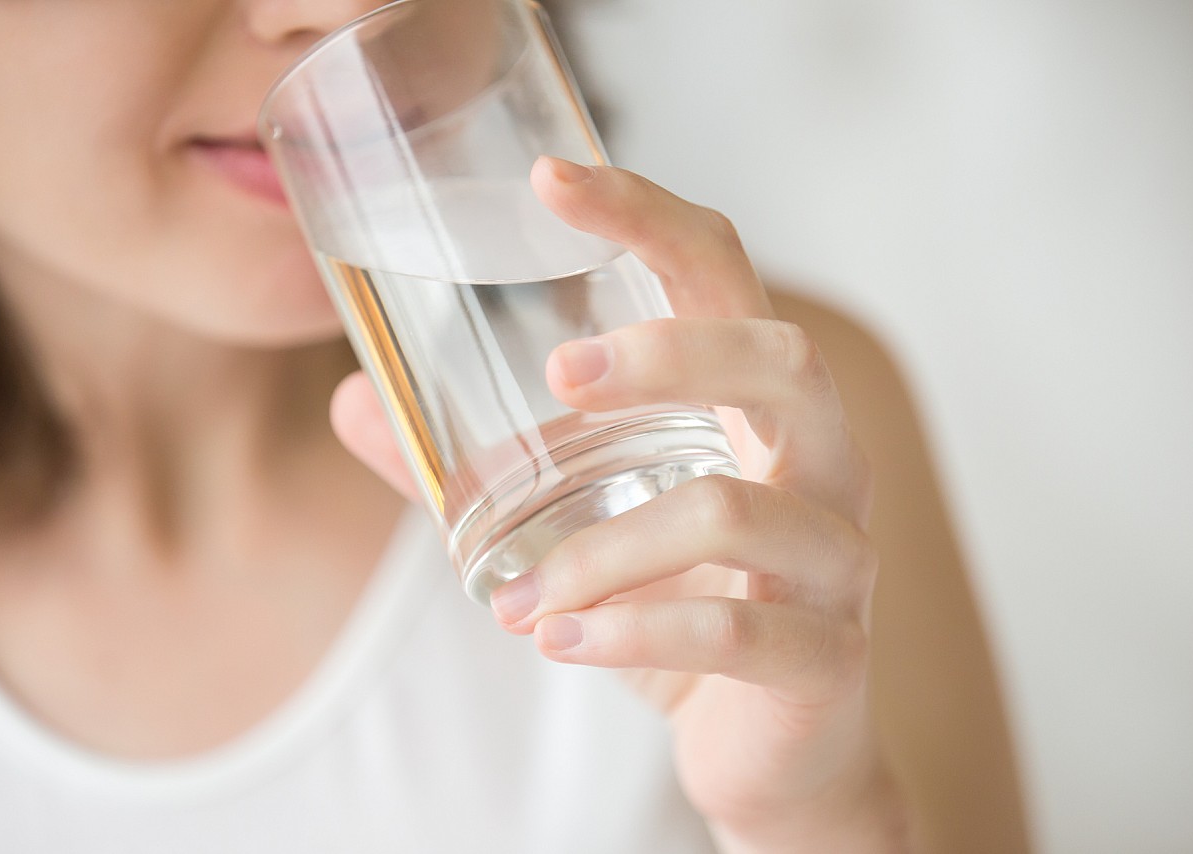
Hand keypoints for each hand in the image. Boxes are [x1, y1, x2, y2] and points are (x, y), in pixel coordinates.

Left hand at [332, 157, 910, 851]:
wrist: (769, 754)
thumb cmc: (680, 611)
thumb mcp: (578, 528)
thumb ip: (477, 469)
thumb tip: (355, 401)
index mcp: (757, 408)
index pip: (721, 274)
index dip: (647, 213)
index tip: (550, 179)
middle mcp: (820, 463)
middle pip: (781, 359)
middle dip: (668, 353)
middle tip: (556, 377)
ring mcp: (837, 560)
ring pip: (736, 510)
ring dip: (604, 551)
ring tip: (516, 599)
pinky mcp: (827, 656)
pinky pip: (736, 631)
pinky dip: (631, 633)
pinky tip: (558, 641)